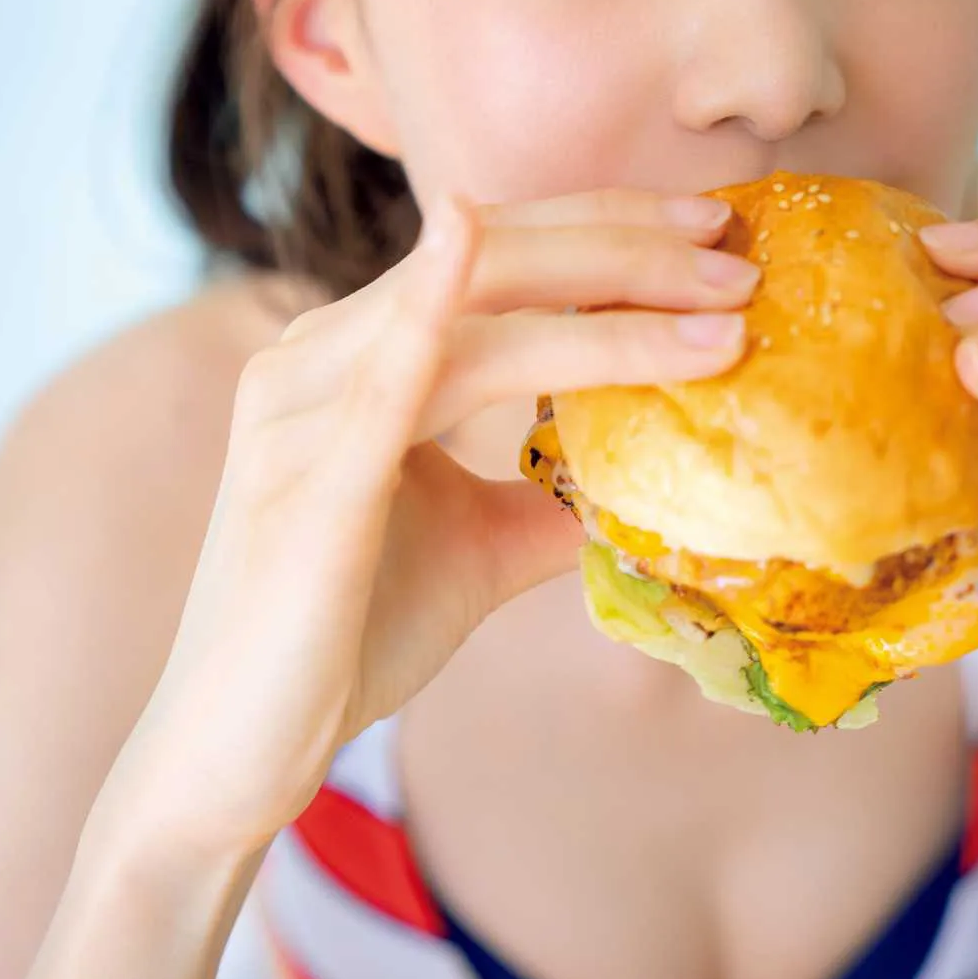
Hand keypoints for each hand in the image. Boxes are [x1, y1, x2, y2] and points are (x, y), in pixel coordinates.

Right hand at [106, 190, 755, 856]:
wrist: (243, 746)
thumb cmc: (349, 633)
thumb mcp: (477, 546)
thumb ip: (547, 495)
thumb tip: (651, 481)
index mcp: (358, 355)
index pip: (498, 260)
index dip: (607, 232)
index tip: (713, 236)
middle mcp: (320, 356)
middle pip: (491, 262)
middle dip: (624, 250)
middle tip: (734, 258)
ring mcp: (303, 413)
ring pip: (468, 321)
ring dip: (602, 305)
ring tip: (715, 308)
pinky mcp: (302, 483)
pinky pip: (375, 384)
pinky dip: (425, 310)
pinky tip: (467, 237)